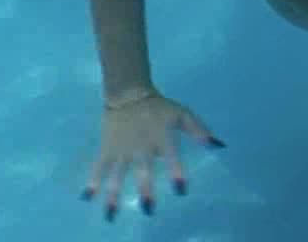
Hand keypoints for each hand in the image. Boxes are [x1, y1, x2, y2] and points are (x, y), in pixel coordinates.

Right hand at [79, 89, 225, 220]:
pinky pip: (98, 166)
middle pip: (142, 169)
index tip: (181, 190)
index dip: (176, 171)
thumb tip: (219, 146)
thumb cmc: (159, 108)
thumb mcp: (182, 114)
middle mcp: (141, 145)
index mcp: (161, 136)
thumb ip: (199, 130)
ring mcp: (122, 148)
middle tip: (148, 209)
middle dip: (145, 188)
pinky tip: (87, 198)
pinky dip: (92, 181)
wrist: (128, 93)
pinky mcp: (107, 149)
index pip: (171, 156)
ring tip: (112, 215)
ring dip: (113, 194)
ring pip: (117, 173)